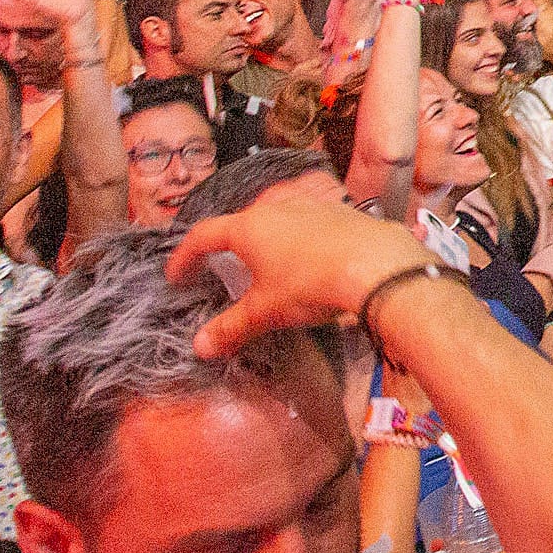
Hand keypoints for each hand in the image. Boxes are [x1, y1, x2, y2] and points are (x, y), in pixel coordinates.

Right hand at [173, 195, 460, 359]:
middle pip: (240, 223)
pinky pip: (309, 224)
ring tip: (263, 264)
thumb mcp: (266, 311)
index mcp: (249, 227)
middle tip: (218, 267)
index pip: (204, 235)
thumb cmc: (311, 284)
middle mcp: (276, 208)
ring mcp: (311, 206)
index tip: (176, 275)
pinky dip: (298, 240)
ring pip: (277, 219)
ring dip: (265, 240)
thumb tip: (199, 346)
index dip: (185, 256)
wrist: (376, 264)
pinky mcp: (341, 213)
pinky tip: (307, 260)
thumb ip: (231, 327)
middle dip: (226, 245)